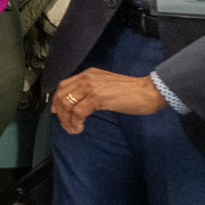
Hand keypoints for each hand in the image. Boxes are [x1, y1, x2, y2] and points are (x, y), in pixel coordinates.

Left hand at [51, 68, 166, 134]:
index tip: (56, 111)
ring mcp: (91, 87)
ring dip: (67, 120)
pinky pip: (78, 111)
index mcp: (88, 74)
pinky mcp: (97, 97)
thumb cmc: (132, 92)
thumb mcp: (106, 86)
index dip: (56, 99)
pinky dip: (75, 122)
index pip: (64, 85)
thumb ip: (92, 90)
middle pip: (62, 95)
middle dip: (60, 112)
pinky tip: (80, 128)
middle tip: (66, 125)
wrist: (148, 91)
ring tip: (73, 129)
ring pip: (67, 104)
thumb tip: (80, 103)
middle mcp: (86, 78)